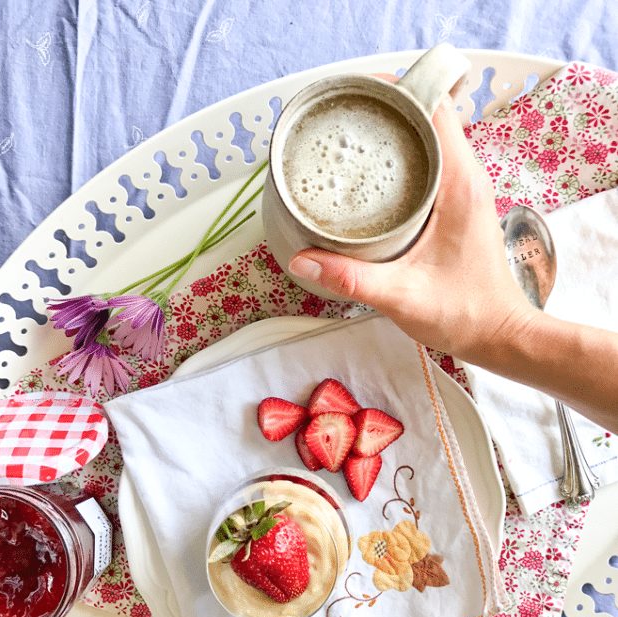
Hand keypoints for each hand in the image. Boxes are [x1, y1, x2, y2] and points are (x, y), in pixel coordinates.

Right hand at [288, 95, 536, 366]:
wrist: (500, 336)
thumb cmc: (465, 314)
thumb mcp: (402, 297)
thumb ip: (351, 279)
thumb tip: (302, 261)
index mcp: (461, 184)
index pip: (435, 108)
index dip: (396, 92)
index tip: (357, 98)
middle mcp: (467, 177)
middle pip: (427, 116)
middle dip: (385, 111)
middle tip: (341, 122)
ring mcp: (464, 190)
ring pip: (428, 139)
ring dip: (393, 134)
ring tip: (350, 142)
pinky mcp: (457, 205)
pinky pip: (429, 163)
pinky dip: (401, 159)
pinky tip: (371, 177)